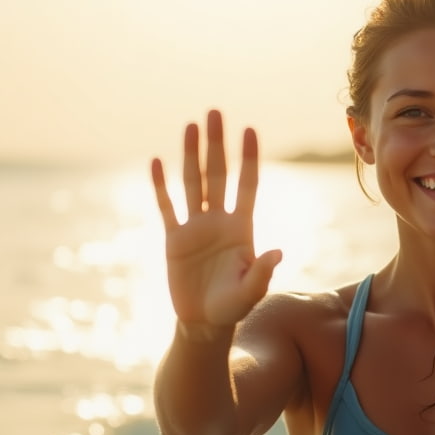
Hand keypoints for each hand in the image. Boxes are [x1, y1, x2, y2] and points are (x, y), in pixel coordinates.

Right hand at [151, 110, 281, 333]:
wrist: (205, 323)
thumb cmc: (234, 308)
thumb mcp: (251, 292)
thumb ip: (262, 272)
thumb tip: (277, 251)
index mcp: (241, 228)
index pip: (246, 185)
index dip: (248, 158)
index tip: (249, 130)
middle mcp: (219, 221)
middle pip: (218, 174)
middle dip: (217, 144)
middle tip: (215, 112)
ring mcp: (195, 227)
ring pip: (192, 183)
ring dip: (190, 154)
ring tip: (191, 125)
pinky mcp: (174, 240)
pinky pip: (166, 207)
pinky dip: (160, 186)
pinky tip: (157, 161)